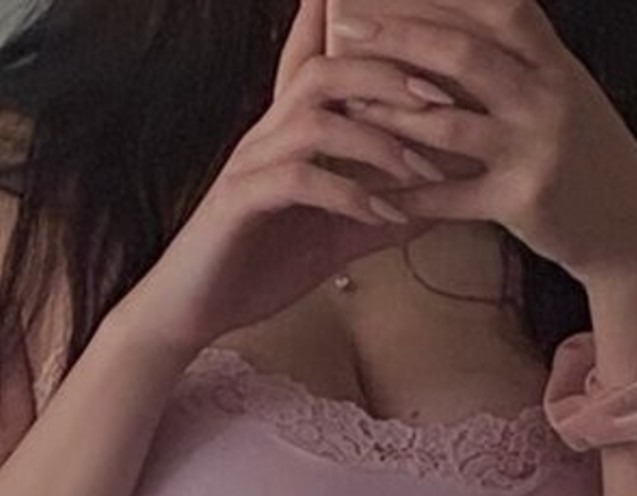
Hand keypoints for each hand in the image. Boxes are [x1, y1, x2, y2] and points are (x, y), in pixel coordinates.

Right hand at [123, 0, 444, 358]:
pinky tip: (380, 216)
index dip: (368, 43)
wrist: (194, 311)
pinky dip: (346, 193)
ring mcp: (251, 165)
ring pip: (316, 119)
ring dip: (377, 140)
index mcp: (288, 133)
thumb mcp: (334, 240)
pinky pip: (298, 179)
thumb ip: (379, 217)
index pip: (323, 63)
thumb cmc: (259, 268)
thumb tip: (438, 205)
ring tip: (421, 173)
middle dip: (388, 78)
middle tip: (443, 103)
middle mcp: (267, 134)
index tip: (431, 55)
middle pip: (327, 70)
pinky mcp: (239, 202)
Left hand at [330, 0, 636, 286]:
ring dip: (392, 116)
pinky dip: (411, 194)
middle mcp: (547, 97)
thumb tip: (452, 22)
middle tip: (347, 29)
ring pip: (450, 125)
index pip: (498, 8)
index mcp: (554, 62)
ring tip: (348, 107)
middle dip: (400, 38)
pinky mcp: (522, 201)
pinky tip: (373, 190)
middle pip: (463, 56)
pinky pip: (453, 197)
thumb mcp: (560, 91)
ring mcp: (535, 150)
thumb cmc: (581, 153)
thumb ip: (516, 57)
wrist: (629, 223)